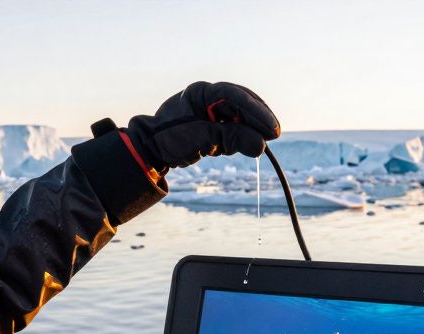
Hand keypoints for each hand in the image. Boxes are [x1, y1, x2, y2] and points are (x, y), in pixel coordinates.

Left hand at [127, 82, 280, 170]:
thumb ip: (230, 138)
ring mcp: (211, 113)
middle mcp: (208, 99)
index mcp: (201, 92)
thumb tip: (262, 145)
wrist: (148, 151)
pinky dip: (239, 140)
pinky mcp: (212, 127)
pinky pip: (233, 131)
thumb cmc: (168, 139)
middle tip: (274, 134)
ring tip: (258, 142)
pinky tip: (239, 148)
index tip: (271, 128)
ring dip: (250, 130)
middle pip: (241, 105)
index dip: (256, 111)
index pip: (234, 96)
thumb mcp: (200, 138)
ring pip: (240, 119)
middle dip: (258, 119)